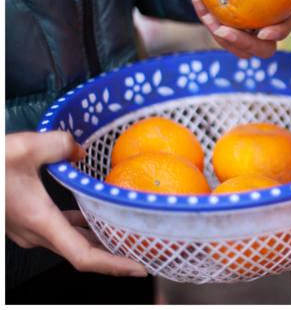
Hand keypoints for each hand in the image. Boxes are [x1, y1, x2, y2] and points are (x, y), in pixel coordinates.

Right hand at [3, 131, 146, 276]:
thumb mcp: (25, 147)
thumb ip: (60, 145)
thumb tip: (81, 150)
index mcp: (40, 222)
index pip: (83, 256)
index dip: (113, 266)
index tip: (140, 268)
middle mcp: (35, 232)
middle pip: (81, 253)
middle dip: (113, 256)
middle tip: (145, 250)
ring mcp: (27, 229)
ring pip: (70, 241)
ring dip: (97, 241)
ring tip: (127, 234)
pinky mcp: (23, 221)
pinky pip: (59, 230)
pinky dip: (80, 228)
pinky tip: (93, 215)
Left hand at [191, 0, 290, 58]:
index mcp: (282, 9)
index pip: (286, 25)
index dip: (279, 32)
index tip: (264, 30)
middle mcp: (267, 26)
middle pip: (263, 48)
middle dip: (245, 44)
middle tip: (226, 31)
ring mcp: (248, 34)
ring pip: (239, 48)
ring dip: (220, 36)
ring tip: (206, 15)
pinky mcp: (229, 35)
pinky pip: (219, 34)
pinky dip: (207, 19)